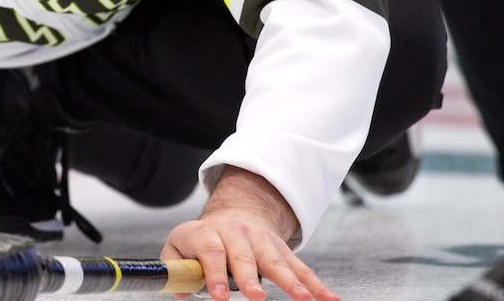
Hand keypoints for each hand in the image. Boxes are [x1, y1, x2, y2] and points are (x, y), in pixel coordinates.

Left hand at [161, 166, 338, 300]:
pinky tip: (329, 299)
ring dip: (291, 281)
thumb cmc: (203, 238)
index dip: (213, 273)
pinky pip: (301, 268)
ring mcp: (262, 240)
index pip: (210, 251)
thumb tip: (179, 289)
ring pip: (277, 261)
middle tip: (256, 296)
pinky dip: (316, 285)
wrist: (234, 212)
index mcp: (208, 233)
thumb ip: (175, 267)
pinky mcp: (281, 250)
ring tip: (303, 299)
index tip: (218, 296)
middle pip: (244, 255)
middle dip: (250, 277)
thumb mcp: (180, 245)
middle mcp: (237, 233)